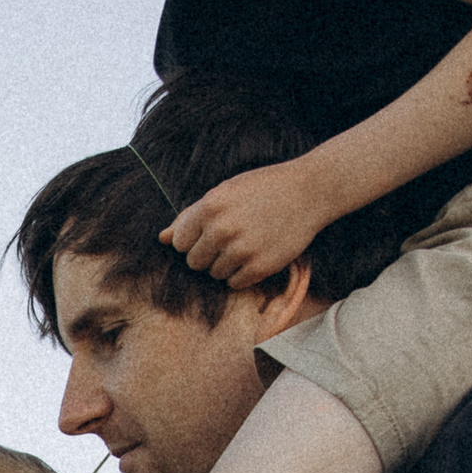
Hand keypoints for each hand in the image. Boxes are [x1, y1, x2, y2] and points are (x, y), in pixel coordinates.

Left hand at [161, 160, 330, 288]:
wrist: (309, 190)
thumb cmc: (262, 189)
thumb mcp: (225, 192)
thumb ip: (191, 216)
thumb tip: (162, 238)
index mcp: (209, 208)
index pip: (179, 243)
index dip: (193, 240)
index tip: (210, 233)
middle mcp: (222, 230)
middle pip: (194, 262)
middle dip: (208, 255)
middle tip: (232, 239)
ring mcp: (241, 250)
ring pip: (215, 274)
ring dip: (227, 265)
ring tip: (247, 243)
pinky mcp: (260, 267)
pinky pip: (235, 283)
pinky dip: (243, 274)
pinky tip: (257, 254)